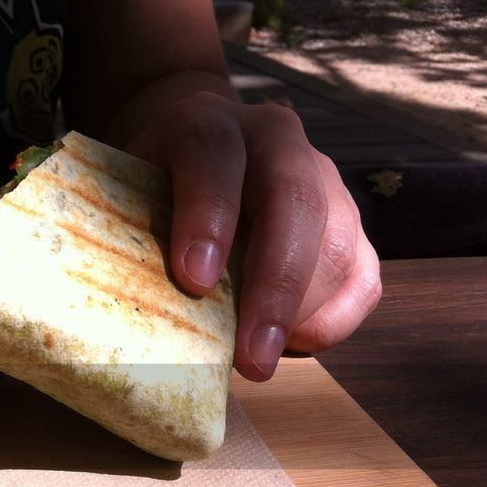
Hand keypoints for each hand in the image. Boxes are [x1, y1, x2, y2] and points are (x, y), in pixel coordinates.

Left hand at [127, 91, 381, 381]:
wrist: (194, 155)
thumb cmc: (150, 191)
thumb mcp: (126, 193)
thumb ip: (129, 232)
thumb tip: (123, 311)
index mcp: (206, 124)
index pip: (212, 155)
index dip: (207, 216)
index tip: (194, 282)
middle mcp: (274, 140)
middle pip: (295, 200)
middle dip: (274, 284)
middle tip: (251, 356)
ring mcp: (322, 178)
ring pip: (337, 242)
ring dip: (301, 312)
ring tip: (258, 362)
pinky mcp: (350, 222)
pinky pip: (363, 276)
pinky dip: (334, 320)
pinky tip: (293, 345)